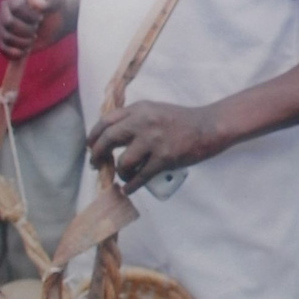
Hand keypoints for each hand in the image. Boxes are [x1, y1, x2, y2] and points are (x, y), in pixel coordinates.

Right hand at [0, 0, 69, 58]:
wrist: (56, 22)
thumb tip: (37, 2)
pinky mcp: (5, 39)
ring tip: (33, 39)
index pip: (16, 7)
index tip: (41, 18)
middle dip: (26, 30)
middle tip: (37, 30)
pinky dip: (14, 53)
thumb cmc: (56, 9)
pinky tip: (26, 51)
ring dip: (23, 42)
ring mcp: (3, 24)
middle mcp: (6, 8)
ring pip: (6, 37)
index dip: (29, 16)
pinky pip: (2, 48)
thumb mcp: (57, 1)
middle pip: (9, 23)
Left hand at [86, 100, 219, 194]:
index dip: (94, 135)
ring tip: (123, 175)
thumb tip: (111, 135)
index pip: (107, 121)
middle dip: (98, 154)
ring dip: (120, 172)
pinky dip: (131, 185)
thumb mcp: (154, 110)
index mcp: (139, 109)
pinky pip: (140, 176)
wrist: (208, 127)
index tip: (91, 145)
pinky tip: (128, 189)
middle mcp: (143, 122)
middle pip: (109, 139)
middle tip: (96, 164)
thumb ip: (135, 118)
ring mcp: (153, 141)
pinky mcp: (164, 158)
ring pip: (123, 162)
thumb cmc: (181, 121)